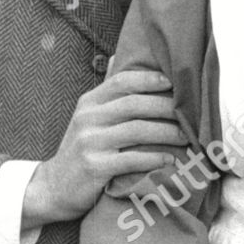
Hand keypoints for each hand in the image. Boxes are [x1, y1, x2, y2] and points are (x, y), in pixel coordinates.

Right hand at [22, 70, 184, 227]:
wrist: (53, 188)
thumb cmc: (82, 148)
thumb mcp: (88, 117)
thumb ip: (107, 93)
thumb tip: (117, 55)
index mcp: (89, 103)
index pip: (121, 81)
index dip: (149, 79)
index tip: (173, 82)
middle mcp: (88, 118)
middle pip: (135, 105)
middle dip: (167, 108)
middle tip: (190, 114)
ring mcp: (89, 142)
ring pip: (137, 131)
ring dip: (167, 133)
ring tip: (186, 137)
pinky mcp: (94, 167)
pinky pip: (131, 159)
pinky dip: (154, 157)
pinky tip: (169, 158)